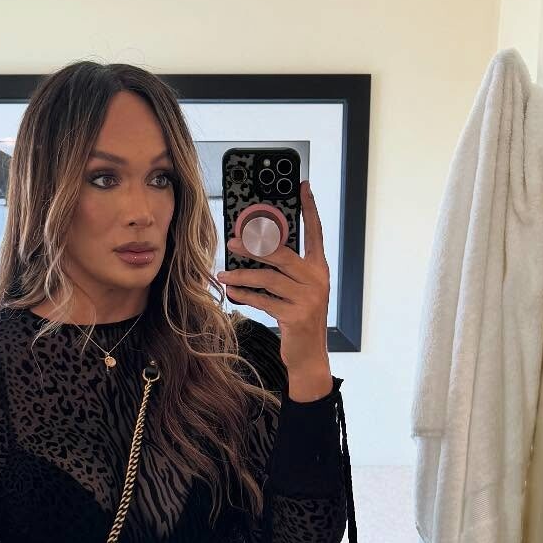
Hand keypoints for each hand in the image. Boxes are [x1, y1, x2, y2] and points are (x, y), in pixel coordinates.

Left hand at [217, 177, 330, 379]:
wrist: (309, 356)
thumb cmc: (300, 319)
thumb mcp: (299, 290)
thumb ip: (287, 270)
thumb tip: (256, 248)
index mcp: (319, 268)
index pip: (315, 232)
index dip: (310, 208)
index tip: (302, 186)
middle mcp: (317, 279)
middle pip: (283, 253)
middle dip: (255, 245)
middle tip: (232, 240)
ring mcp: (308, 298)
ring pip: (268, 278)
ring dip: (241, 275)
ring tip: (222, 274)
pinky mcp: (295, 316)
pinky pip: (263, 299)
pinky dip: (244, 295)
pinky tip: (231, 291)